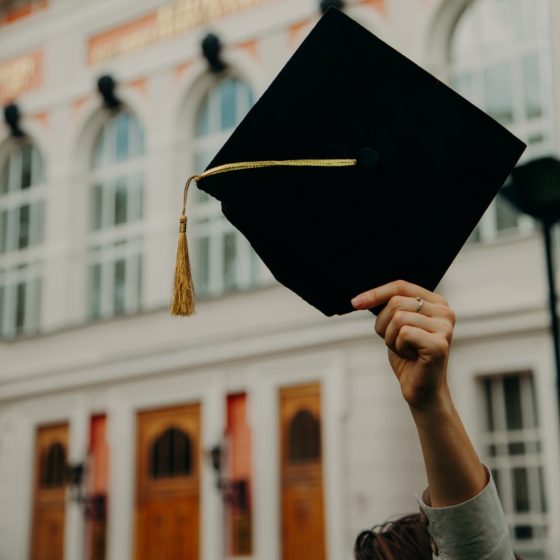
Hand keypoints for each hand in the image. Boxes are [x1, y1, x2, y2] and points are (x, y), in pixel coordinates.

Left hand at [352, 280, 454, 410]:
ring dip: (391, 338)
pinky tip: (411, 356)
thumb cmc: (408, 357)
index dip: (376, 293)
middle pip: (396, 302)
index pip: (401, 286)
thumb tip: (361, 298)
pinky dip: (398, 347)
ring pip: (398, 318)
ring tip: (405, 349)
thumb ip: (389, 308)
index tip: (355, 302)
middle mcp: (445, 311)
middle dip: (384, 324)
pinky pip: (403, 333)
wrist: (421, 389)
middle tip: (395, 341)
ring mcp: (444, 328)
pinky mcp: (439, 344)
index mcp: (436, 302)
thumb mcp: (396, 326)